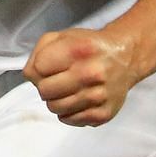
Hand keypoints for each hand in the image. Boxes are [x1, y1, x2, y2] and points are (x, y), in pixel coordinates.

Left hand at [24, 28, 140, 126]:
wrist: (124, 58)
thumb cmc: (87, 47)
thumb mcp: (60, 37)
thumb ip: (38, 53)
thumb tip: (31, 76)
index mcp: (78, 50)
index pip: (37, 69)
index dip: (39, 68)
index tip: (50, 65)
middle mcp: (91, 73)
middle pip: (44, 91)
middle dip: (45, 85)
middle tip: (58, 79)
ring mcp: (99, 96)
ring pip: (54, 108)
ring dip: (56, 99)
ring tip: (68, 89)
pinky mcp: (104, 114)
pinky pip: (70, 119)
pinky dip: (69, 111)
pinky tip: (78, 99)